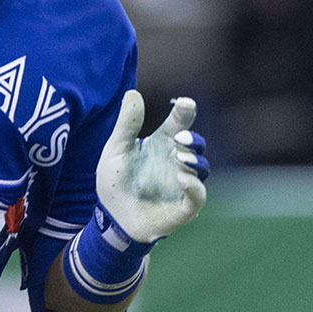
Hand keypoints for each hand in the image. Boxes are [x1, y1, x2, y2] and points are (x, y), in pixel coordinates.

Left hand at [94, 90, 208, 245]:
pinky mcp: (184, 206)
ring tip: (180, 155)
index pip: (179, 124)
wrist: (110, 218)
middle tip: (180, 136)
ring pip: (202, 168)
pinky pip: (198, 195)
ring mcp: (182, 184)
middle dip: (193, 139)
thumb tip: (133, 93)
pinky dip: (194, 185)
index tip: (185, 103)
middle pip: (195, 145)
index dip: (185, 112)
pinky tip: (181, 176)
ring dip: (194, 160)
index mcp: (162, 144)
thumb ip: (126, 124)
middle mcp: (176, 161)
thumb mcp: (116, 150)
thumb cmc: (115, 181)